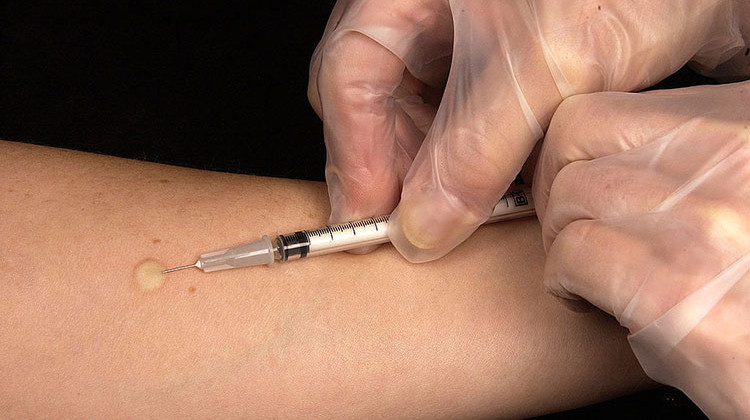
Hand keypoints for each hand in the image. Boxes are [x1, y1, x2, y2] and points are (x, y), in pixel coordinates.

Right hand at [308, 0, 743, 260]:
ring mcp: (463, 39)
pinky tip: (496, 188)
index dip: (353, 152)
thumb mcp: (537, 70)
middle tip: (419, 227)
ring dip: (438, 173)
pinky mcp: (500, 67)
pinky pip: (465, 123)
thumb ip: (472, 153)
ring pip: (422, 119)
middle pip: (379, 103)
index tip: (372, 217)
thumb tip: (422, 227)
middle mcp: (428, 13)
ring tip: (464, 211)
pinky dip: (476, 162)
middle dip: (396, 169)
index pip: (350, 74)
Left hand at [533, 82, 749, 417]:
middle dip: (555, 185)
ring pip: (567, 194)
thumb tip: (613, 158)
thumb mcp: (740, 193)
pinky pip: (570, 255)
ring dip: (562, 238)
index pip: (612, 104)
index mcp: (745, 122)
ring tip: (594, 272)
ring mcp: (707, 216)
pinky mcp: (674, 286)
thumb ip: (689, 163)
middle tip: (573, 227)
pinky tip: (597, 304)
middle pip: (574, 133)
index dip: (577, 149)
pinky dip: (566, 284)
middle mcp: (733, 153)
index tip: (578, 181)